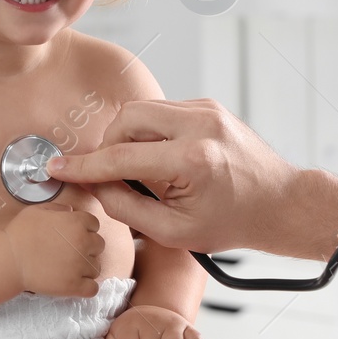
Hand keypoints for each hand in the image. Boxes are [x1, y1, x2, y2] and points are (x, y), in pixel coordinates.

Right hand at [3, 202, 104, 296]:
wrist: (9, 259)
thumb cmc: (19, 233)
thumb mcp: (37, 211)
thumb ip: (58, 209)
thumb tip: (70, 211)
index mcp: (77, 222)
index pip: (94, 224)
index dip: (84, 230)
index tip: (72, 236)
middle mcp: (83, 242)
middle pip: (99, 245)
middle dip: (87, 248)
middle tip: (69, 253)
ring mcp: (80, 265)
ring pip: (96, 268)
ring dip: (85, 269)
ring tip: (67, 269)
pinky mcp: (74, 285)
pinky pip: (92, 289)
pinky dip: (86, 288)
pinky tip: (74, 284)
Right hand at [45, 99, 327, 259]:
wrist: (280, 202)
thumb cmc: (234, 222)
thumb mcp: (174, 232)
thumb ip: (127, 208)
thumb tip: (95, 186)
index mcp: (193, 159)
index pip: (121, 157)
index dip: (83, 165)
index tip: (57, 168)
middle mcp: (200, 125)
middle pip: (127, 119)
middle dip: (109, 145)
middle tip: (112, 175)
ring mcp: (206, 110)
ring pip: (142, 111)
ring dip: (129, 139)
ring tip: (142, 172)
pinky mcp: (208, 106)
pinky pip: (161, 112)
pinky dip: (149, 133)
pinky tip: (161, 160)